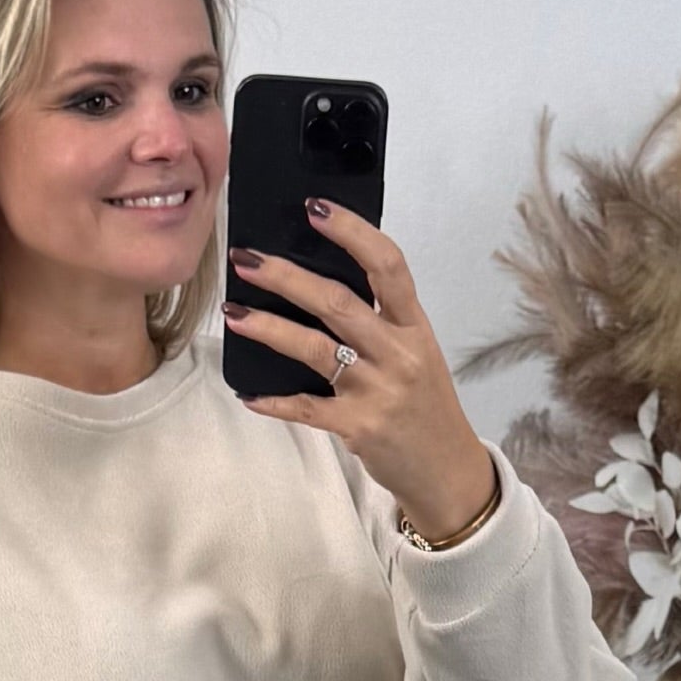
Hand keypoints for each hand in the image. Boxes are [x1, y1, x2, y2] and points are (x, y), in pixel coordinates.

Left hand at [225, 200, 498, 540]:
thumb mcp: (416, 354)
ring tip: (234, 313)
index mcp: (414, 326)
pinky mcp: (358, 427)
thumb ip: (382, 322)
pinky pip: (307, 409)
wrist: (446, 471)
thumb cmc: (425, 407)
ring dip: (269, 328)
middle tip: (246, 259)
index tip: (315, 208)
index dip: (351, 232)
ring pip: (315, 348)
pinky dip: (275, 401)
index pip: (387, 265)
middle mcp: (398, 353)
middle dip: (286, 276)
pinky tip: (249, 393)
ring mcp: (377, 391)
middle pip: (337, 302)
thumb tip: (323, 284)